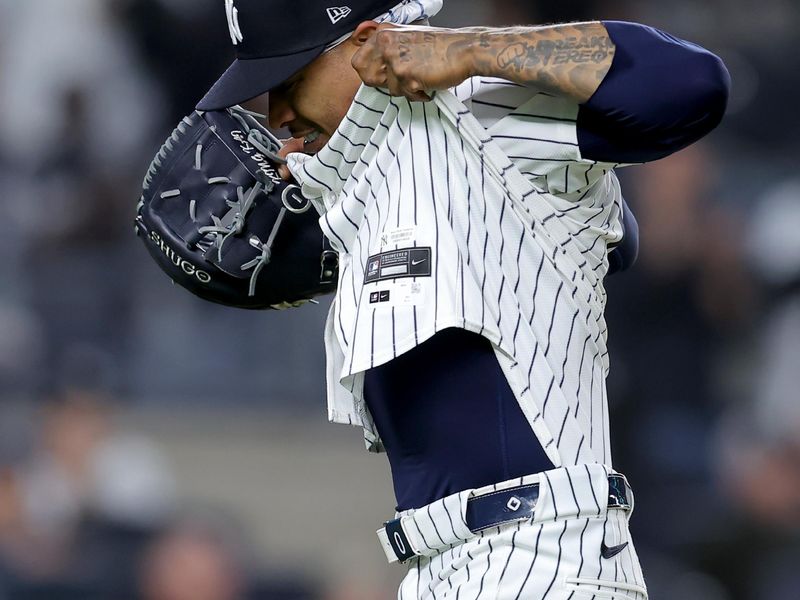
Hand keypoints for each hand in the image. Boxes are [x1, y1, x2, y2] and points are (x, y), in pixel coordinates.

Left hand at [351, 25, 473, 101]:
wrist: (463, 50)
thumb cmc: (440, 46)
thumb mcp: (406, 39)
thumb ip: (388, 49)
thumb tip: (375, 67)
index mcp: (384, 34)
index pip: (358, 62)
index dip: (369, 72)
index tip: (381, 75)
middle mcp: (386, 45)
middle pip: (368, 77)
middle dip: (385, 83)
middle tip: (402, 79)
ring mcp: (395, 61)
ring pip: (390, 89)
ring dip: (406, 88)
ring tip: (421, 77)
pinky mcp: (407, 77)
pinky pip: (406, 95)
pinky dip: (418, 94)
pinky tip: (427, 82)